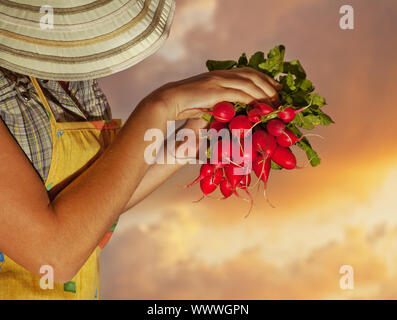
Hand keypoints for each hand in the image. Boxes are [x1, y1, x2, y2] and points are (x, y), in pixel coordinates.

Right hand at [147, 67, 281, 120]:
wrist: (170, 100)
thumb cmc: (186, 104)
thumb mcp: (207, 100)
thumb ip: (221, 102)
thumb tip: (233, 112)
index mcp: (220, 74)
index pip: (248, 72)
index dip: (264, 78)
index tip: (276, 87)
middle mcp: (222, 74)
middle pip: (252, 75)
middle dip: (269, 85)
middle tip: (280, 96)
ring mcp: (219, 80)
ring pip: (249, 83)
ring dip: (264, 93)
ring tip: (274, 104)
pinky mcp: (216, 90)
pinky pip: (239, 94)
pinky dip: (252, 100)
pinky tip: (260, 107)